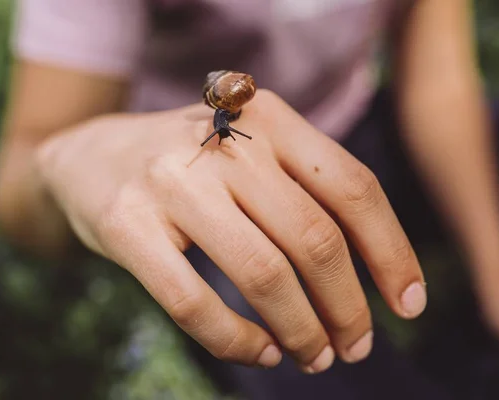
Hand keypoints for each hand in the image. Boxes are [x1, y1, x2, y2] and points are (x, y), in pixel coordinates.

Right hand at [34, 90, 426, 372]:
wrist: (89, 155)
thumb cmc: (191, 164)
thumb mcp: (252, 153)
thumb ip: (305, 192)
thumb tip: (374, 274)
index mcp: (269, 118)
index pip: (354, 188)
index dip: (392, 252)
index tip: (409, 305)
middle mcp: (225, 143)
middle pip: (315, 239)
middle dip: (348, 307)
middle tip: (356, 345)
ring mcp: (172, 181)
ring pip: (263, 274)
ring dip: (302, 331)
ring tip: (315, 356)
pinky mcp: (127, 225)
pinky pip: (195, 303)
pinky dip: (238, 340)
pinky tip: (261, 350)